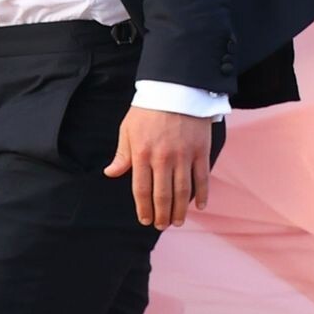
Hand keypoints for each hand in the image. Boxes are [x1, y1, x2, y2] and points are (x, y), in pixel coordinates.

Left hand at [103, 106, 212, 228]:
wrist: (176, 88)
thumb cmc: (148, 109)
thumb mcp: (128, 128)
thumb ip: (122, 154)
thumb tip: (111, 173)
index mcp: (142, 153)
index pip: (141, 189)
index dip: (143, 208)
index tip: (145, 220)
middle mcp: (163, 158)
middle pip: (163, 195)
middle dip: (162, 214)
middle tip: (162, 226)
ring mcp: (183, 156)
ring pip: (183, 191)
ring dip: (180, 210)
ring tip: (177, 221)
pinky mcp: (200, 151)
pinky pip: (202, 178)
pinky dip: (202, 194)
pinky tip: (200, 206)